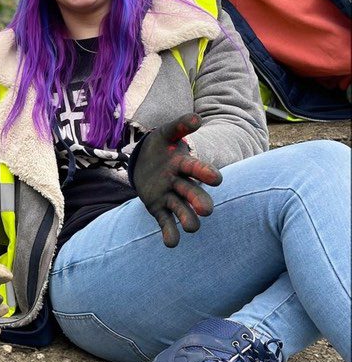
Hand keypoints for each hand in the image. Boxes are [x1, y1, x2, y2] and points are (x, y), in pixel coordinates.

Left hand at [131, 114, 221, 247]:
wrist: (145, 161)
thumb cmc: (160, 147)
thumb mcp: (165, 134)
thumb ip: (179, 126)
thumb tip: (196, 118)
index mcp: (184, 164)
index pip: (197, 168)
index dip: (205, 172)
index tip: (216, 179)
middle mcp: (181, 183)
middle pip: (192, 193)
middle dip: (199, 201)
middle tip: (207, 211)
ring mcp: (170, 197)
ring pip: (182, 210)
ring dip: (188, 219)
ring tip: (192, 229)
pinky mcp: (159, 208)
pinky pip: (166, 222)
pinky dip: (169, 233)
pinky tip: (171, 243)